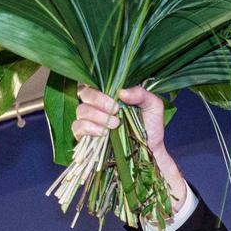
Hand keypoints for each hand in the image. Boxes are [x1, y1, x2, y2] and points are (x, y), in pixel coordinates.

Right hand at [73, 85, 186, 211]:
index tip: (112, 95)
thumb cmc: (151, 125)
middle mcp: (96, 104)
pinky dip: (89, 128)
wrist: (150, 149)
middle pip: (85, 94)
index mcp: (110, 93)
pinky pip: (77, 127)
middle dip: (99, 101)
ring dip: (97, 116)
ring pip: (81, 110)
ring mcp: (89, 120)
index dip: (95, 84)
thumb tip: (121, 92)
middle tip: (115, 111)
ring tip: (115, 125)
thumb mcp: (153, 105)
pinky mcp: (85, 135)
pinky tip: (103, 133)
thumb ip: (141, 94)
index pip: (92, 81)